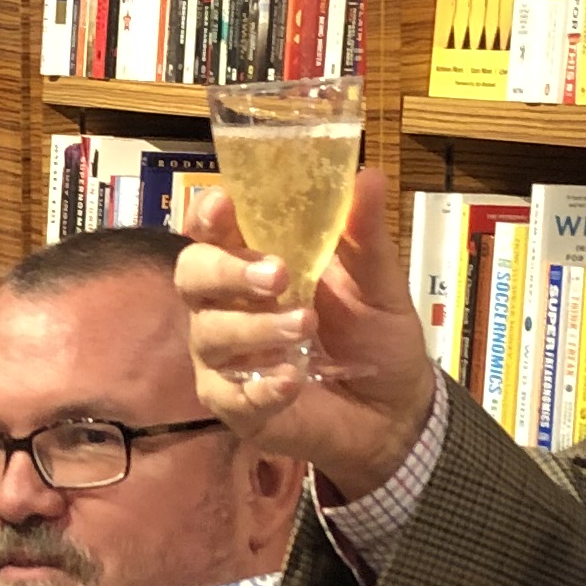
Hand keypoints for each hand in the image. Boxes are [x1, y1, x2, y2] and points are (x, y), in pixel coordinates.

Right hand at [175, 166, 438, 498]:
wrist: (395, 411)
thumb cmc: (375, 338)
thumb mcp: (379, 283)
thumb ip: (366, 235)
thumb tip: (368, 175)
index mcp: (254, 264)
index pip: (211, 230)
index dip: (207, 215)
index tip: (223, 204)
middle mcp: (227, 307)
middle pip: (191, 276)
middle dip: (227, 271)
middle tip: (277, 275)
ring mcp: (226, 359)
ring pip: (209, 335)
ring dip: (256, 327)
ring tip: (306, 326)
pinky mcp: (237, 407)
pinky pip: (229, 395)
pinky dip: (261, 385)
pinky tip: (293, 380)